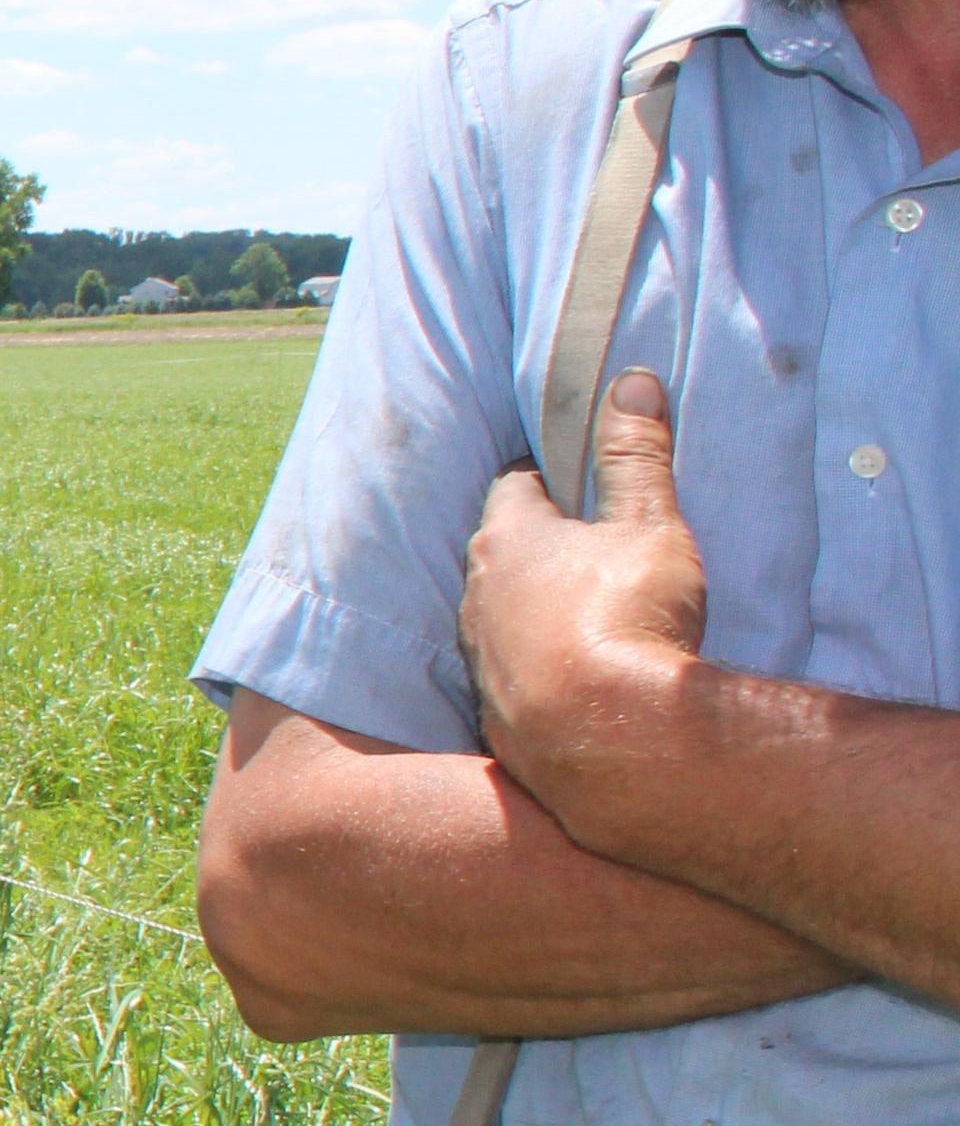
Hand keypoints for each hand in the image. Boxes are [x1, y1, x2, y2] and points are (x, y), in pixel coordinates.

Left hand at [462, 371, 711, 823]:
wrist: (612, 742)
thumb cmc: (629, 618)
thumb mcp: (648, 526)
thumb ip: (637, 457)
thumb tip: (633, 383)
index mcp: (506, 538)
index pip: (515, 486)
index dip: (546, 476)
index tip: (570, 475)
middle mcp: (477, 595)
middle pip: (499, 552)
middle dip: (534, 542)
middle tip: (577, 539)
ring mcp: (481, 657)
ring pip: (498, 614)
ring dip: (531, 607)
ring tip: (577, 608)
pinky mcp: (494, 712)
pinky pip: (513, 673)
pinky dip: (536, 664)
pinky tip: (570, 674)